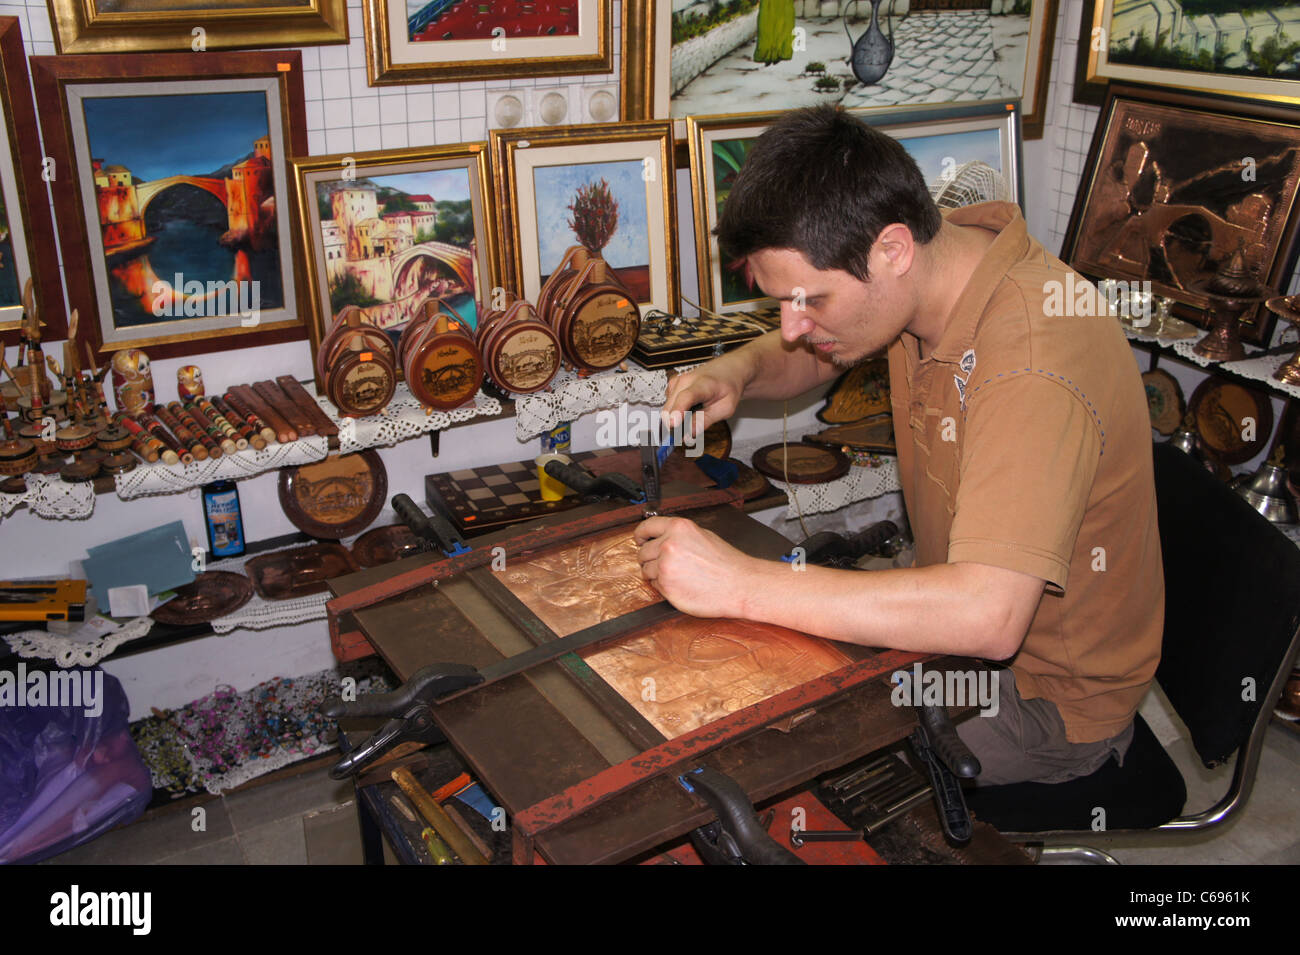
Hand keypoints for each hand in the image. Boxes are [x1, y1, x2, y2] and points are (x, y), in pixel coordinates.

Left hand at [634, 516, 756, 617]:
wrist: (739, 585)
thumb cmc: (726, 563)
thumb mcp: (702, 535)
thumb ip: (678, 534)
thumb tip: (660, 536)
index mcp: (678, 528)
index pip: (646, 527)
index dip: (640, 535)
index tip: (639, 539)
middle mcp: (669, 544)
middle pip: (643, 552)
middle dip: (650, 558)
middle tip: (666, 564)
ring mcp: (665, 566)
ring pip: (646, 570)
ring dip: (657, 574)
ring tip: (679, 575)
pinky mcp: (666, 587)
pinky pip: (654, 585)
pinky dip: (663, 586)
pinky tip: (682, 584)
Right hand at [660, 360, 747, 438]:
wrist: (728, 370)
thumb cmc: (728, 388)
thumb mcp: (725, 408)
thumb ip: (706, 420)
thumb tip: (690, 433)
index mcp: (703, 384)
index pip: (686, 397)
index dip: (678, 411)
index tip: (673, 424)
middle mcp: (685, 381)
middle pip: (671, 407)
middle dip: (676, 425)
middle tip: (690, 433)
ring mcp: (677, 382)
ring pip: (667, 409)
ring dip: (677, 419)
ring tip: (696, 414)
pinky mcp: (672, 385)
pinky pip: (668, 406)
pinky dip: (676, 412)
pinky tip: (690, 408)